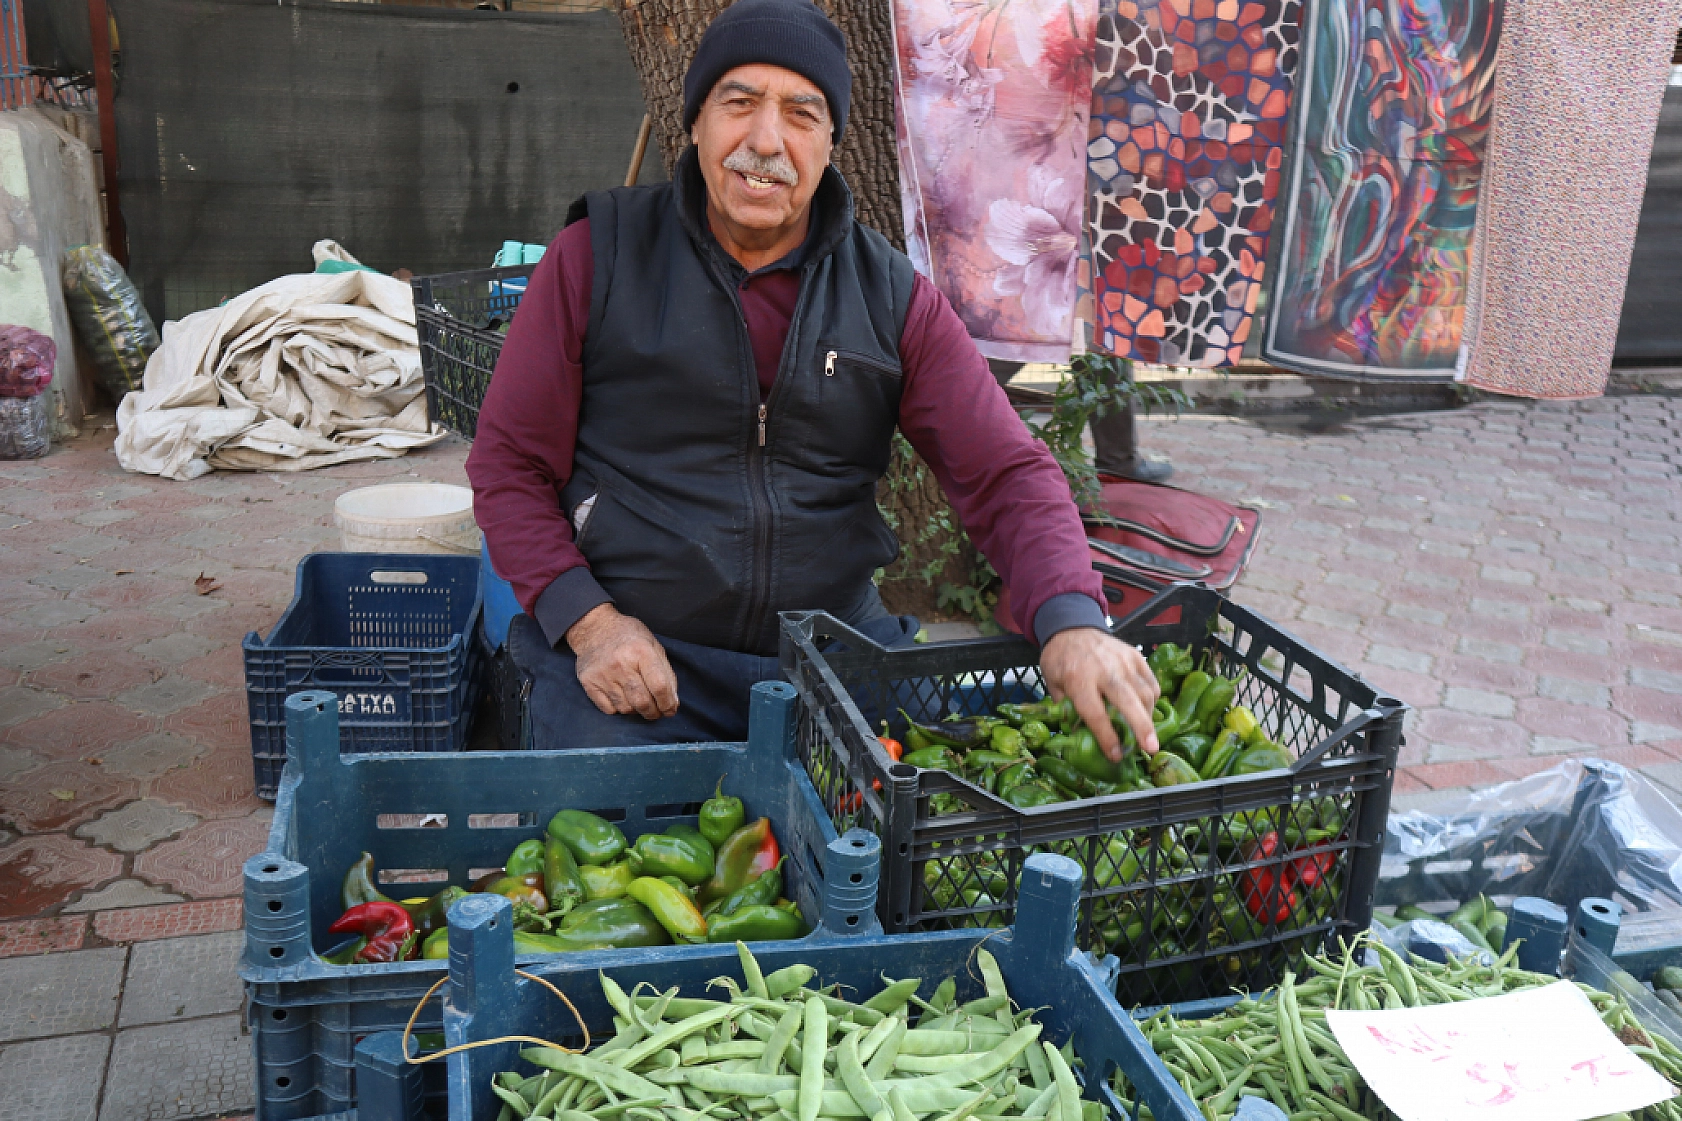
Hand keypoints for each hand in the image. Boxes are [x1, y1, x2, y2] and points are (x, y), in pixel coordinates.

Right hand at [565, 604, 679, 720]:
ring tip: (639, 701)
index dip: (668, 703)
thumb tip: (672, 702)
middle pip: (642, 702)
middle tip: (657, 712)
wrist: (594, 628)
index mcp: (641, 651)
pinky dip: (619, 709)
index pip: (659, 686)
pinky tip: (623, 698)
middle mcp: (621, 663)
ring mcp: (602, 674)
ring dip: (637, 711)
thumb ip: (666, 673)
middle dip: (654, 713)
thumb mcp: (653, 645)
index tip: (671, 709)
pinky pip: (609, 709)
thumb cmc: (628, 636)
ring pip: (626, 709)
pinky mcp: (588, 683)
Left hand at [1040, 627, 1159, 761]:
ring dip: (1147, 717)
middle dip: (1141, 727)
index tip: (1115, 755)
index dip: (1106, 736)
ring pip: (1144, 693)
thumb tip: (1081, 736)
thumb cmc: (1061, 660)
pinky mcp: (1136, 656)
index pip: (1095, 713)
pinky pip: (1150, 682)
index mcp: (1078, 679)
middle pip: (1128, 702)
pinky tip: (1146, 710)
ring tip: (1146, 734)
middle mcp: (1104, 670)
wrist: (1072, 627)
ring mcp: (1123, 661)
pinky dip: (1152, 699)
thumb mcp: (1053, 685)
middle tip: (1151, 749)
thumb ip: (1066, 709)